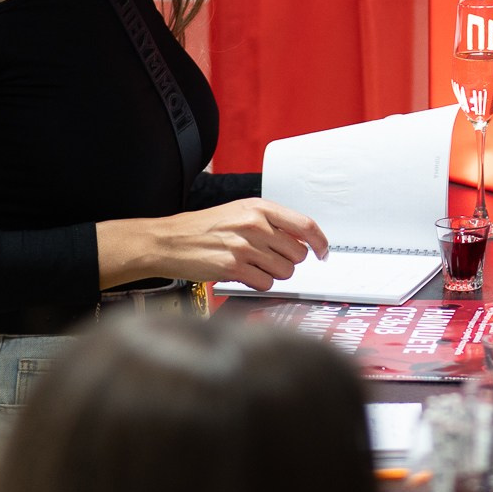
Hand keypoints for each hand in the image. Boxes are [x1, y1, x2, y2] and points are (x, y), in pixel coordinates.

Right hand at [124, 199, 331, 289]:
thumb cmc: (203, 228)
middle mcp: (255, 224)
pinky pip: (265, 284)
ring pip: (285, 272)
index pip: (305, 225)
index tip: (322, 253)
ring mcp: (244, 246)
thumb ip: (270, 222)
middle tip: (270, 260)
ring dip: (273, 274)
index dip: (319, 243)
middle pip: (297, 253)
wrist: (169, 241)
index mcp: (259, 207)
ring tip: (253, 267)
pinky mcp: (233, 267)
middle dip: (288, 262)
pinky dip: (258, 284)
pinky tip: (243, 275)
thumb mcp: (239, 213)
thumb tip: (302, 241)